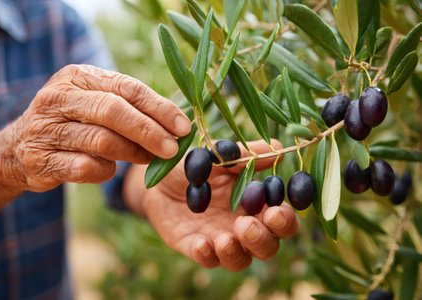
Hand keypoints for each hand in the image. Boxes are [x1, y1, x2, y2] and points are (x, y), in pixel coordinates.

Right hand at [5, 64, 190, 192]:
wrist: (17, 150)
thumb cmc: (70, 123)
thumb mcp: (93, 102)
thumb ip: (129, 106)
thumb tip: (176, 124)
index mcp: (76, 77)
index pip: (127, 88)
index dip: (159, 108)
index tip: (184, 126)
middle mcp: (58, 98)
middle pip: (113, 111)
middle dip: (149, 131)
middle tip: (173, 149)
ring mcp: (46, 130)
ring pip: (102, 140)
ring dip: (133, 152)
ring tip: (148, 158)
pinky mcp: (42, 160)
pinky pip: (86, 168)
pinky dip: (106, 171)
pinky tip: (110, 169)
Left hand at [131, 140, 298, 270]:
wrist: (160, 178)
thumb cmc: (195, 165)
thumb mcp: (218, 156)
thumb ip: (245, 155)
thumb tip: (277, 147)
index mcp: (255, 203)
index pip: (283, 219)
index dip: (284, 220)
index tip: (273, 211)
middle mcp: (243, 226)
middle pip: (268, 246)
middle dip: (262, 240)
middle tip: (245, 225)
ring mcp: (221, 240)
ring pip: (241, 260)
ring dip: (236, 253)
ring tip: (224, 239)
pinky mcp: (197, 247)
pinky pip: (208, 260)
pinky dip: (207, 255)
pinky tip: (200, 243)